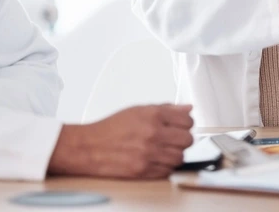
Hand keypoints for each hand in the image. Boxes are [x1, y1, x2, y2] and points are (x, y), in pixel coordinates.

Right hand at [48, 104, 193, 178]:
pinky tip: (155, 159)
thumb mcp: (139, 110)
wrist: (91, 147)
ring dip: (175, 154)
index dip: (186, 124)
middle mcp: (153, 134)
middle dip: (183, 139)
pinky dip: (165, 167)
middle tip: (173, 139)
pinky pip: (168, 171)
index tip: (181, 126)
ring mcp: (150, 154)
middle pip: (187, 140)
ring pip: (180, 157)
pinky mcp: (145, 171)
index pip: (188, 121)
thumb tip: (187, 108)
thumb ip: (166, 109)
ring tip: (163, 150)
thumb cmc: (112, 128)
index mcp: (153, 115)